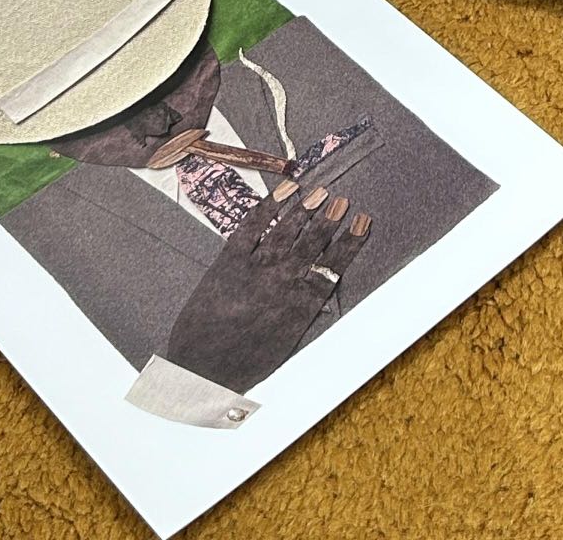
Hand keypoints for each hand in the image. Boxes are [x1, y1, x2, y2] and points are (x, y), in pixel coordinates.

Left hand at [166, 181, 370, 392]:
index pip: (332, 266)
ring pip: (286, 231)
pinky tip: (284, 193)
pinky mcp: (230, 260)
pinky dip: (270, 206)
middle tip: (342, 202)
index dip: (349, 243)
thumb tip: (318, 293)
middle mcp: (281, 283)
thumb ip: (301, 313)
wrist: (201, 370)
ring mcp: (255, 269)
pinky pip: (253, 227)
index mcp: (299, 307)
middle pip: (312, 244)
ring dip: (305, 210)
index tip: (362, 224)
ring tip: (320, 193)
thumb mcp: (284, 344)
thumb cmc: (243, 363)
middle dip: (330, 220)